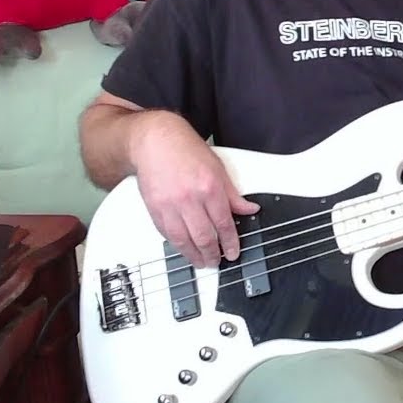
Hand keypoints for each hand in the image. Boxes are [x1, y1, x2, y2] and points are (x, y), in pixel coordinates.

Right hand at [130, 112, 259, 267]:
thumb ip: (233, 194)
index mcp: (209, 187)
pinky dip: (177, 244)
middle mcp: (190, 198)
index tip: (233, 252)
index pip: (224, 223)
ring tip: (201, 261)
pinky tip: (184, 248)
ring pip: (184, 240)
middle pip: (204, 236)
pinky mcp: (154, 209)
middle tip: (217, 261)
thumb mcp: (218, 168)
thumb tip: (249, 209)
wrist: (154, 142)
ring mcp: (170, 206)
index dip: (230, 242)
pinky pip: (168, 234)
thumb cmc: (185, 150)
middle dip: (213, 254)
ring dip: (194, 255)